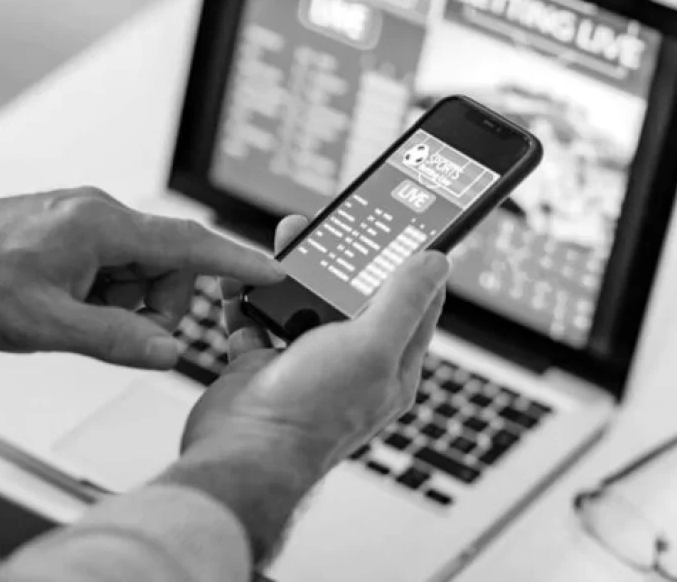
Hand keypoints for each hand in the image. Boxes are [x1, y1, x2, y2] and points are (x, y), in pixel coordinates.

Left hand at [0, 186, 283, 368]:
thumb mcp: (46, 326)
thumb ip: (115, 339)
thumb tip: (168, 351)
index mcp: (103, 227)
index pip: (190, 243)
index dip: (237, 261)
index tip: (275, 272)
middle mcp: (102, 212)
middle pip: (169, 261)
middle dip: (156, 301)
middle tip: (113, 328)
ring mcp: (88, 217)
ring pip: (142, 266)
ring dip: (125, 299)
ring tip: (74, 315)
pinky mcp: (76, 227)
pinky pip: (116, 261)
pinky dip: (106, 289)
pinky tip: (65, 301)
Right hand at [166, 215, 448, 562]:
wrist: (240, 454)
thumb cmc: (311, 412)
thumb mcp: (373, 347)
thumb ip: (405, 301)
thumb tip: (437, 261)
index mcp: (392, 367)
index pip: (417, 304)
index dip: (413, 263)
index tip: (405, 226)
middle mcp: (352, 366)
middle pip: (355, 296)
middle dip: (344, 256)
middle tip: (334, 223)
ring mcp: (307, 365)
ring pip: (305, 301)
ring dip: (295, 269)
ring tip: (287, 238)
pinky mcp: (264, 365)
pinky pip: (259, 318)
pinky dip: (250, 295)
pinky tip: (244, 276)